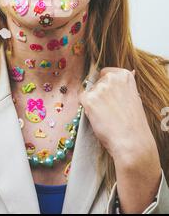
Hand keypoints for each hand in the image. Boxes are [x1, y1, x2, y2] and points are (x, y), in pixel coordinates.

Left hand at [78, 67, 161, 212]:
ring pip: (88, 93)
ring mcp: (100, 88)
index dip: (106, 87)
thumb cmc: (134, 124)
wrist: (133, 143)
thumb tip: (112, 77)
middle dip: (99, 95)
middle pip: (96, 83)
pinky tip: (98, 119)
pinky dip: (87, 110)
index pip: (105, 73)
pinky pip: (82, 101)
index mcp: (124, 75)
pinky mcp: (89, 100)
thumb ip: (122, 87)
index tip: (111, 97)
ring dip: (93, 103)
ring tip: (106, 117)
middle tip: (110, 111)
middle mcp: (111, 78)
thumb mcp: (133, 98)